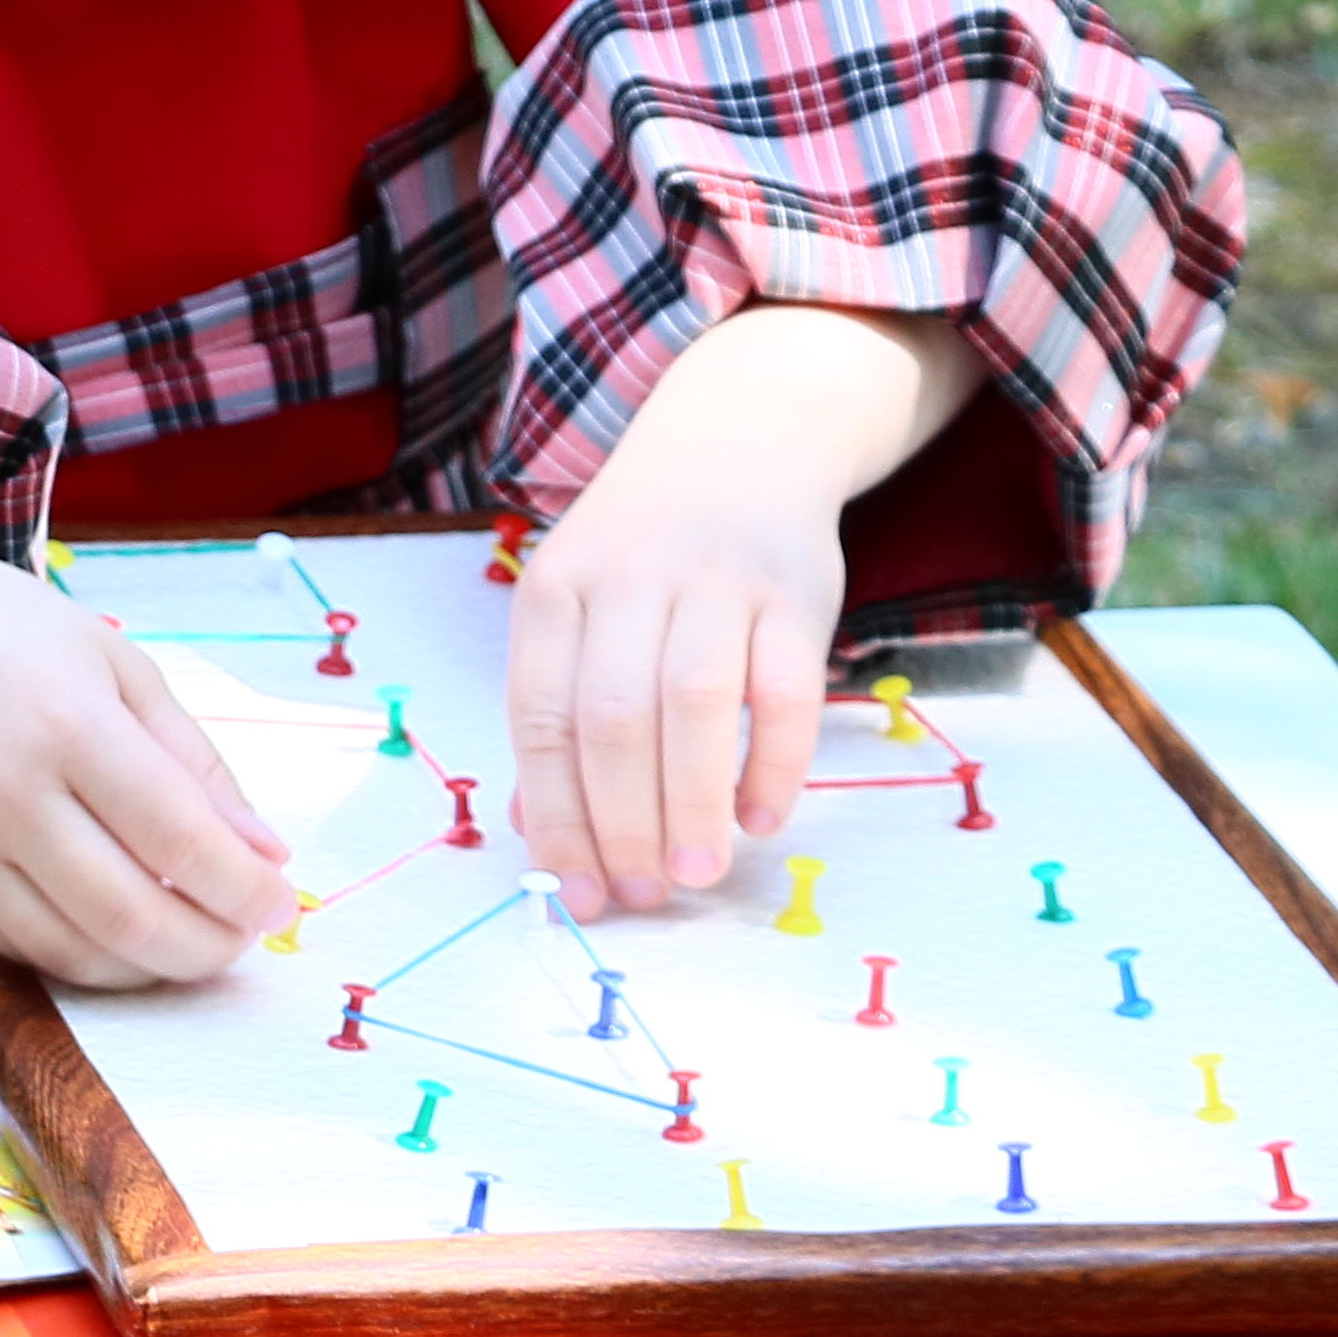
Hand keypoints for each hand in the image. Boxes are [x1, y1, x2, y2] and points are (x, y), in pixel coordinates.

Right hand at [0, 468, 295, 988]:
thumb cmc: (13, 639)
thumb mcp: (121, 667)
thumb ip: (197, 764)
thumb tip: (266, 857)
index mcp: (68, 724)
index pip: (179, 838)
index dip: (244, 888)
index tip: (282, 900)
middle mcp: (7, 794)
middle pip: (133, 917)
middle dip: (211, 946)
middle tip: (246, 935)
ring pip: (81, 954)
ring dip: (157, 965)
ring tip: (196, 937)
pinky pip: (29, 950)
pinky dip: (92, 955)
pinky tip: (125, 926)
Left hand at [502, 302, 978, 910]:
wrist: (739, 440)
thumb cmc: (644, 555)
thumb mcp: (580, 607)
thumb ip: (560, 713)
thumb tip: (542, 840)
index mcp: (556, 591)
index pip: (541, 719)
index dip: (555, 816)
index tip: (577, 895)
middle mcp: (628, 578)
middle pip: (613, 719)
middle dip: (624, 823)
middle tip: (643, 896)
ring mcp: (715, 580)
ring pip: (693, 705)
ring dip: (693, 804)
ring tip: (697, 875)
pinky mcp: (797, 590)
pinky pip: (786, 690)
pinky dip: (775, 764)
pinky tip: (762, 819)